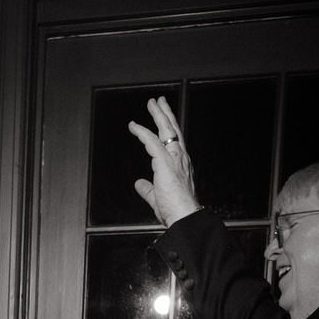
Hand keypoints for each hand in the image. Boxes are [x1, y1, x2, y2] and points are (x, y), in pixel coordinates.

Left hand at [127, 96, 200, 227]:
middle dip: (165, 114)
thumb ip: (148, 190)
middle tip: (159, 102)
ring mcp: (175, 158)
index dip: (168, 129)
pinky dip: (141, 132)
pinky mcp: (165, 162)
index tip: (162, 120)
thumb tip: (139, 184)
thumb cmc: (175, 211)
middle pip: (173, 130)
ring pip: (166, 130)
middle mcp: (181, 158)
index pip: (175, 142)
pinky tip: (134, 126)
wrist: (184, 216)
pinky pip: (152, 141)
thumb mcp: (157, 198)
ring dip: (158, 114)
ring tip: (152, 103)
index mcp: (181, 165)